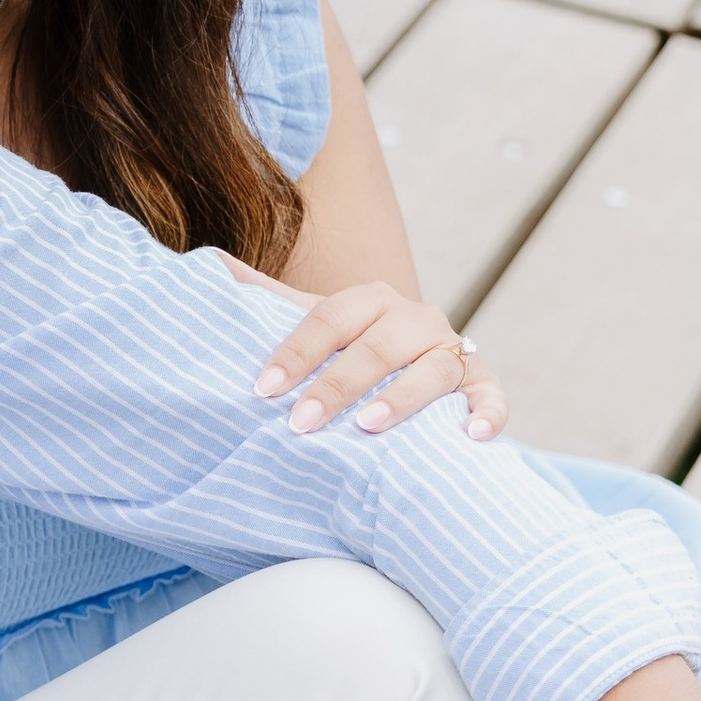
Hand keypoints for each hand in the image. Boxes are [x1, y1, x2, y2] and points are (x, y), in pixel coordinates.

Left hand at [219, 262, 506, 439]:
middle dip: (338, 384)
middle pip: (378, 346)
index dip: (297, 351)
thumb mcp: (312, 321)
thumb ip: (265, 297)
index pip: (330, 317)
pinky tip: (472, 437)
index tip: (263, 388)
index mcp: (370, 300)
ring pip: (433, 369)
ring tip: (368, 427)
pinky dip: (488, 413)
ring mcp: (452, 350)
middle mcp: (415, 319)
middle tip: (301, 422)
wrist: (410, 367)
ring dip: (403, 398)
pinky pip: (492, 396)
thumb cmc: (350, 348)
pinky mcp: (481, 384)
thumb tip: (208, 263)